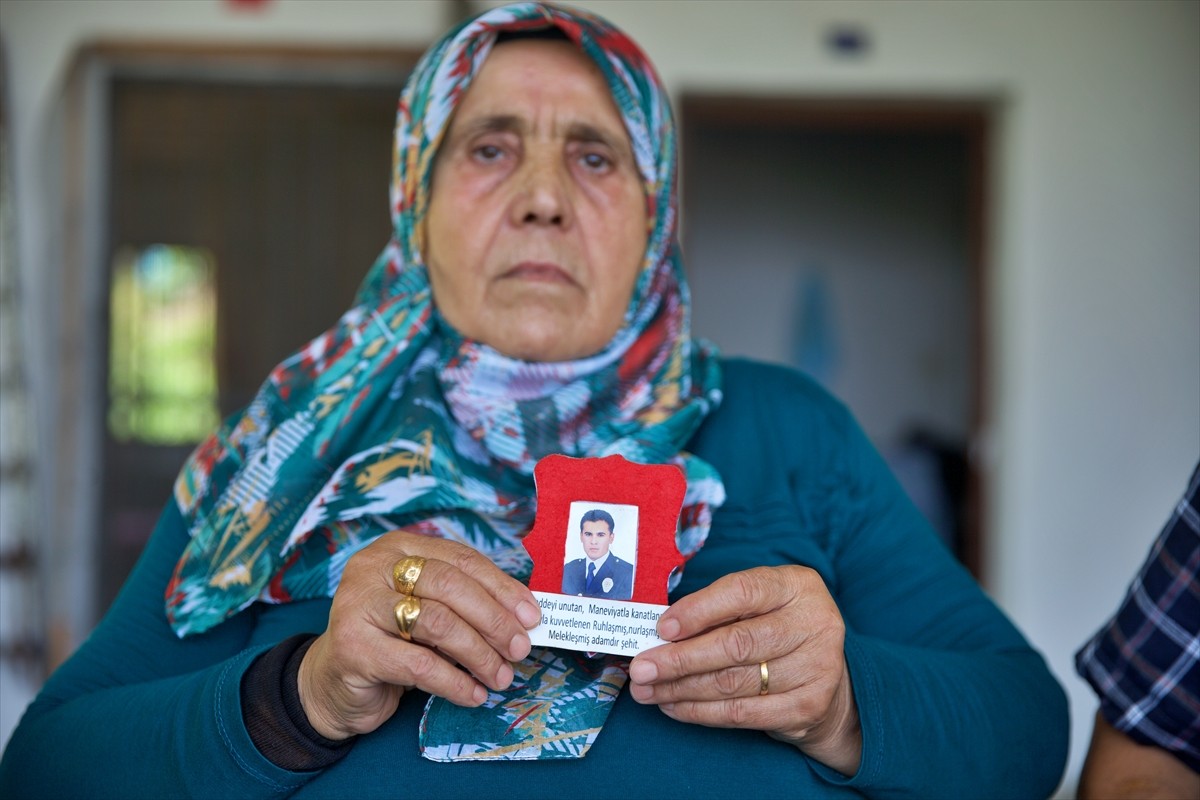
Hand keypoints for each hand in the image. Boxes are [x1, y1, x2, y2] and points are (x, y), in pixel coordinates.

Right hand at [297, 530, 541, 740]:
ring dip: (479, 653)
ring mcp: (358, 604)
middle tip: (520, 648)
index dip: (501, 587)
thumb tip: (525, 616)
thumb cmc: (392, 641)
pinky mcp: (352, 647)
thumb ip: (465, 604)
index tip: (531, 616)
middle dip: (493, 619)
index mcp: (397, 548)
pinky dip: (455, 682)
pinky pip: (419, 665)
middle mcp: (373, 567)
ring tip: (501, 675)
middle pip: (449, 586)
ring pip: (436, 623)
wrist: (333, 683)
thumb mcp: (427, 611)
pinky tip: (474, 694)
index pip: (461, 559)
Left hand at [627, 565, 861, 775]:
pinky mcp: (807, 707)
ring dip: (681, 689)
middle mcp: (813, 624)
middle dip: (680, 659)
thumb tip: (660, 632)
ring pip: (734, 683)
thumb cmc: (775, 630)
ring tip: (647, 690)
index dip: (698, 610)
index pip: (741, 593)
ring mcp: (815, 668)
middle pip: (735, 644)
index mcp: (795, 586)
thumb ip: (718, 611)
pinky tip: (674, 706)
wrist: (829, 680)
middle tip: (641, 668)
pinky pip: (742, 713)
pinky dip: (700, 712)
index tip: (662, 628)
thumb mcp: (759, 605)